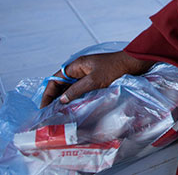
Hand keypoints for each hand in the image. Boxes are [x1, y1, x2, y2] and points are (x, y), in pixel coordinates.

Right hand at [40, 51, 154, 106]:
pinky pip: (81, 90)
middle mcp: (80, 70)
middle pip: (61, 85)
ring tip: (60, 115)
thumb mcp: (94, 80)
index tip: (44, 108)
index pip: (55, 80)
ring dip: (65, 100)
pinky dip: (76, 98)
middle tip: (50, 115)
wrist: (134, 63)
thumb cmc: (115, 68)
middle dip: (55, 99)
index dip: (48, 94)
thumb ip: (76, 90)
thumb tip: (61, 101)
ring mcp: (88, 75)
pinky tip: (75, 109)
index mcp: (76, 66)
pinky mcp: (96, 80)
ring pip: (71, 89)